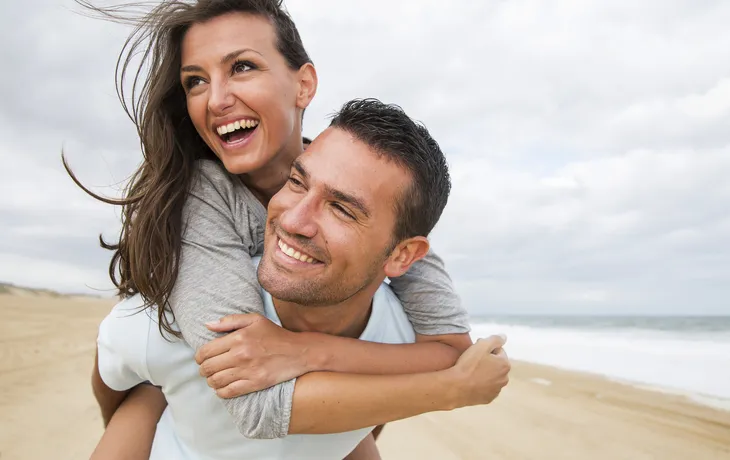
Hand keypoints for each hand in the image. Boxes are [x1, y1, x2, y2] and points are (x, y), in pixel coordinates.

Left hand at [195, 314, 309, 397]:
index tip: (202, 359)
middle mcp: (240, 355)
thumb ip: (230, 321)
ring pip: (216, 381)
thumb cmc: (275, 334)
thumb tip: (207, 325)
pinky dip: (221, 392)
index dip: (199, 357)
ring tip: (215, 378)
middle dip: (203, 370)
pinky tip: (223, 388)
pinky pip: (229, 392)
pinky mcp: (255, 383)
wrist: (299, 351)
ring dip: (211, 381)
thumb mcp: (254, 320)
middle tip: (207, 369)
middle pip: (208, 368)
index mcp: (237, 338)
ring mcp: (247, 370)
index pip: (205, 352)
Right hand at [449, 335, 510, 406]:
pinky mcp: (488, 399)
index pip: (498, 351)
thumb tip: (504, 336)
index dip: (486, 349)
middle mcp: (504, 379)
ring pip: (491, 377)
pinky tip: (471, 382)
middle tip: (472, 360)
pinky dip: (481, 384)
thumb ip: (495, 339)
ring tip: (471, 372)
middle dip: (487, 361)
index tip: (476, 350)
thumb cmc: (469, 365)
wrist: (456, 387)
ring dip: (485, 373)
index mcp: (505, 365)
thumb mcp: (482, 345)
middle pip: (496, 364)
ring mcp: (496, 390)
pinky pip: (486, 388)